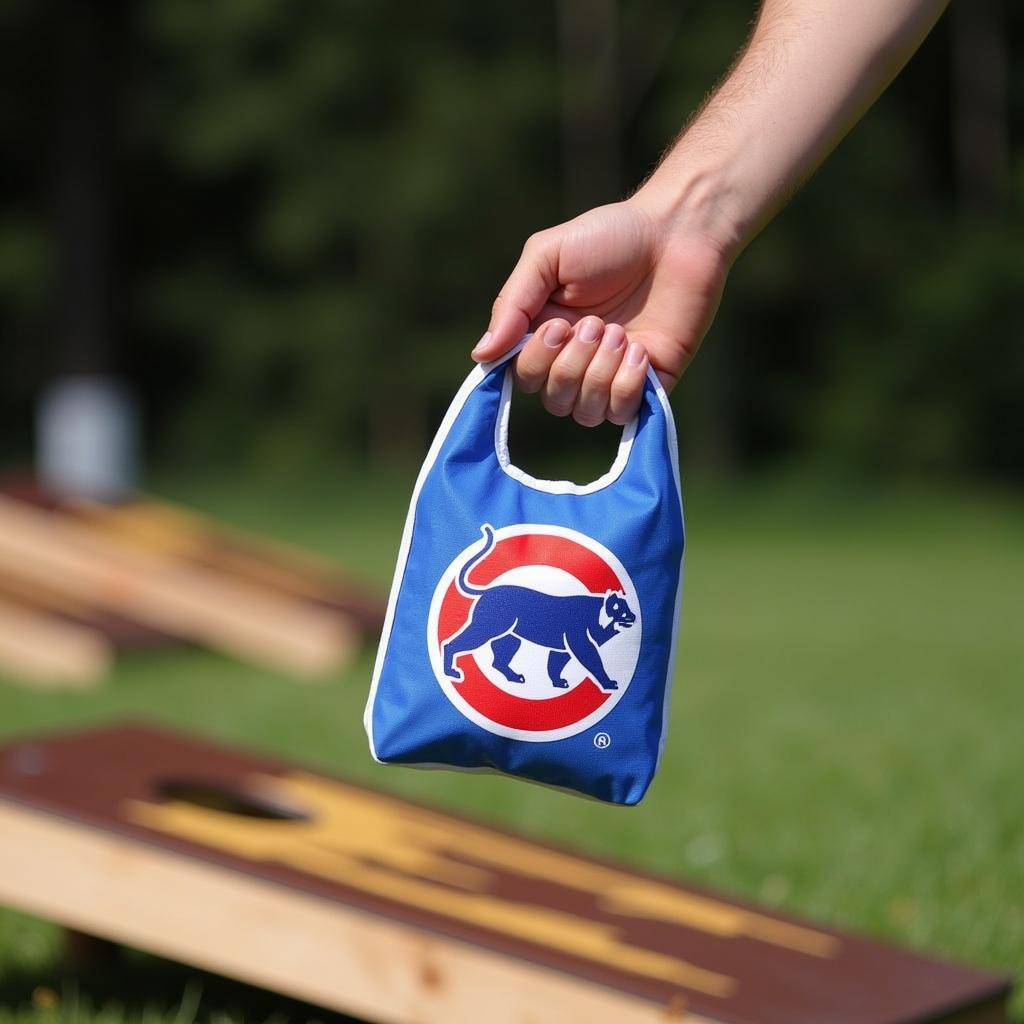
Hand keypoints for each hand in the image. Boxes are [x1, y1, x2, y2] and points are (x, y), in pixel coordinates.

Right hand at [470, 198, 732, 424]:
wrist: (679, 233)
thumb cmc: (611, 237)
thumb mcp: (546, 256)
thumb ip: (511, 305)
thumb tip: (481, 356)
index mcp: (545, 334)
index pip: (521, 377)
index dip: (536, 361)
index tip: (559, 325)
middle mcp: (575, 362)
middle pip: (552, 399)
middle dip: (572, 364)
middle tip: (596, 322)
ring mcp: (612, 376)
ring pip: (585, 412)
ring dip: (599, 373)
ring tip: (620, 334)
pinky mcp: (650, 384)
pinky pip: (622, 414)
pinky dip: (627, 385)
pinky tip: (640, 350)